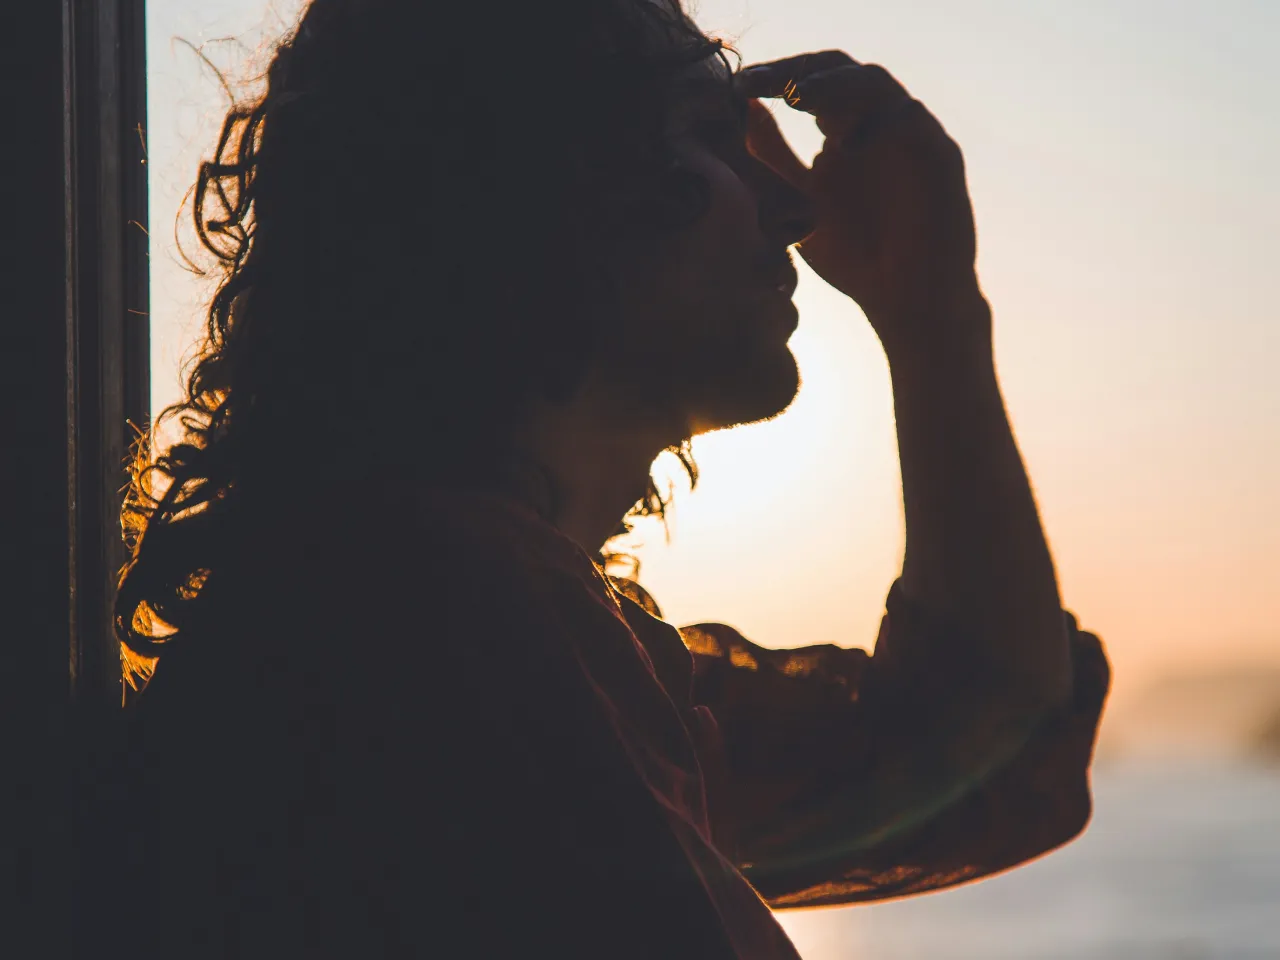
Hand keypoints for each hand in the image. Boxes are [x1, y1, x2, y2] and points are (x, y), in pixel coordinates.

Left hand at [736, 52, 987, 357]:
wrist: (907, 301)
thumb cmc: (855, 258)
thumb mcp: (797, 205)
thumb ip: (773, 159)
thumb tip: (746, 109)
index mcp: (843, 130)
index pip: (809, 83)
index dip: (773, 77)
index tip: (737, 88)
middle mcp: (876, 124)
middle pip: (838, 70)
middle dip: (796, 72)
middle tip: (760, 82)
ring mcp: (909, 135)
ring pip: (873, 83)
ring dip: (832, 85)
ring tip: (795, 98)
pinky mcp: (938, 152)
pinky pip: (909, 119)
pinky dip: (876, 123)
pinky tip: (843, 144)